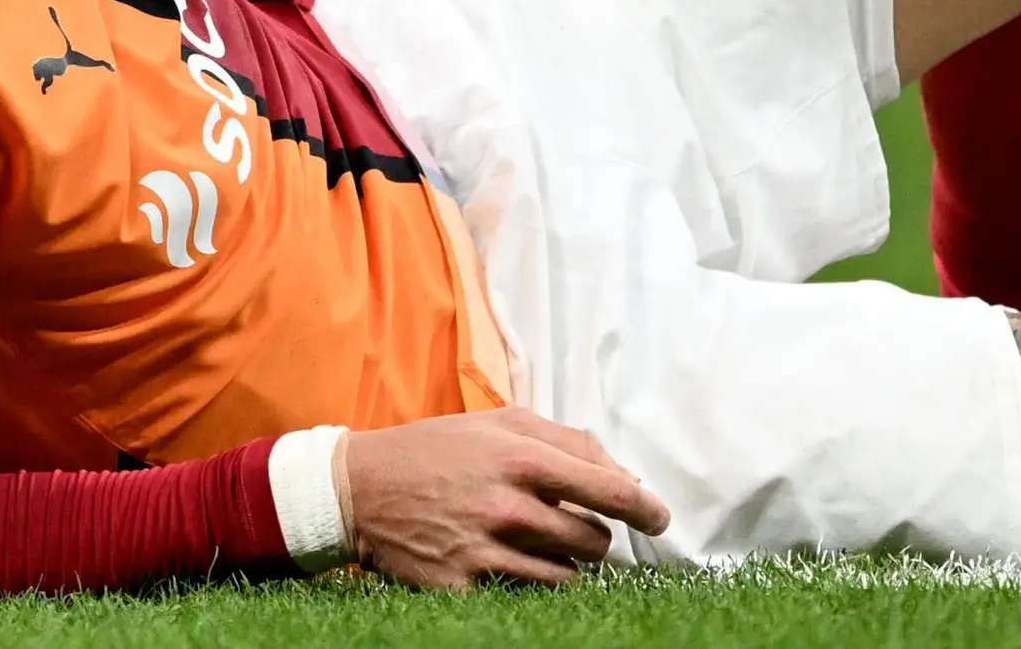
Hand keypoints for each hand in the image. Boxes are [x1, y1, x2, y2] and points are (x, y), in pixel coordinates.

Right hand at [332, 407, 670, 590]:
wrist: (360, 488)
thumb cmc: (439, 448)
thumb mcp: (502, 423)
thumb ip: (568, 442)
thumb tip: (625, 476)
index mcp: (522, 459)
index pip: (609, 492)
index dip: (646, 509)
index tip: (660, 519)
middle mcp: (507, 507)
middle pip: (593, 541)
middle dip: (595, 535)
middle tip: (573, 524)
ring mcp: (483, 551)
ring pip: (567, 575)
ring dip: (566, 562)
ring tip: (541, 541)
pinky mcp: (460, 586)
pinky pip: (526, 596)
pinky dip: (531, 583)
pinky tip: (514, 562)